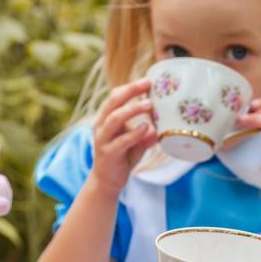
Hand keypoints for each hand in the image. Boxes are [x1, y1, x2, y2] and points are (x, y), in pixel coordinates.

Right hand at [90, 78, 156, 194]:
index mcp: (105, 118)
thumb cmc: (122, 157)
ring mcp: (103, 139)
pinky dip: (134, 133)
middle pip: (113, 101)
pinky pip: (121, 140)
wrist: (107, 181)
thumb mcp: (137, 142)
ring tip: (149, 104)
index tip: (148, 80)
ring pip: (114, 118)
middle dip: (130, 90)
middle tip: (147, 84)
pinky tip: (146, 128)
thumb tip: (160, 127)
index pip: (115, 96)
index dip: (130, 87)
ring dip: (132, 109)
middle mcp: (101, 125)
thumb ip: (147, 134)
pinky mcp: (108, 153)